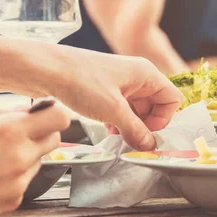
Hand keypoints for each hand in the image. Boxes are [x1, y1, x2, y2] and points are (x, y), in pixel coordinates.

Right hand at [0, 106, 69, 216]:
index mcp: (10, 131)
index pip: (59, 117)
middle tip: (18, 135)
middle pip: (55, 138)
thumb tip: (24, 109)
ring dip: (26, 154)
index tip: (44, 114)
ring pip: (39, 158)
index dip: (54, 113)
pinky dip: (15, 175)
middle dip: (42, 133)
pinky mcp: (17, 198)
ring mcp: (22, 180)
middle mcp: (22, 155)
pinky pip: (26, 179)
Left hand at [35, 47, 182, 149]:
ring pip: (137, 110)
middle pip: (155, 106)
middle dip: (146, 125)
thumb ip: (135, 130)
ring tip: (115, 133)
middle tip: (131, 138)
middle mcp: (136, 76)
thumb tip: (149, 146)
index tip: (147, 133)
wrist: (45, 70)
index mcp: (146, 73)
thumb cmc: (79, 80)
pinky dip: (117, 121)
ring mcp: (120, 83)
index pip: (172, 99)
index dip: (163, 119)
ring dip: (130, 125)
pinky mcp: (104, 90)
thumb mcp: (112, 110)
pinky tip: (106, 127)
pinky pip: (121, 109)